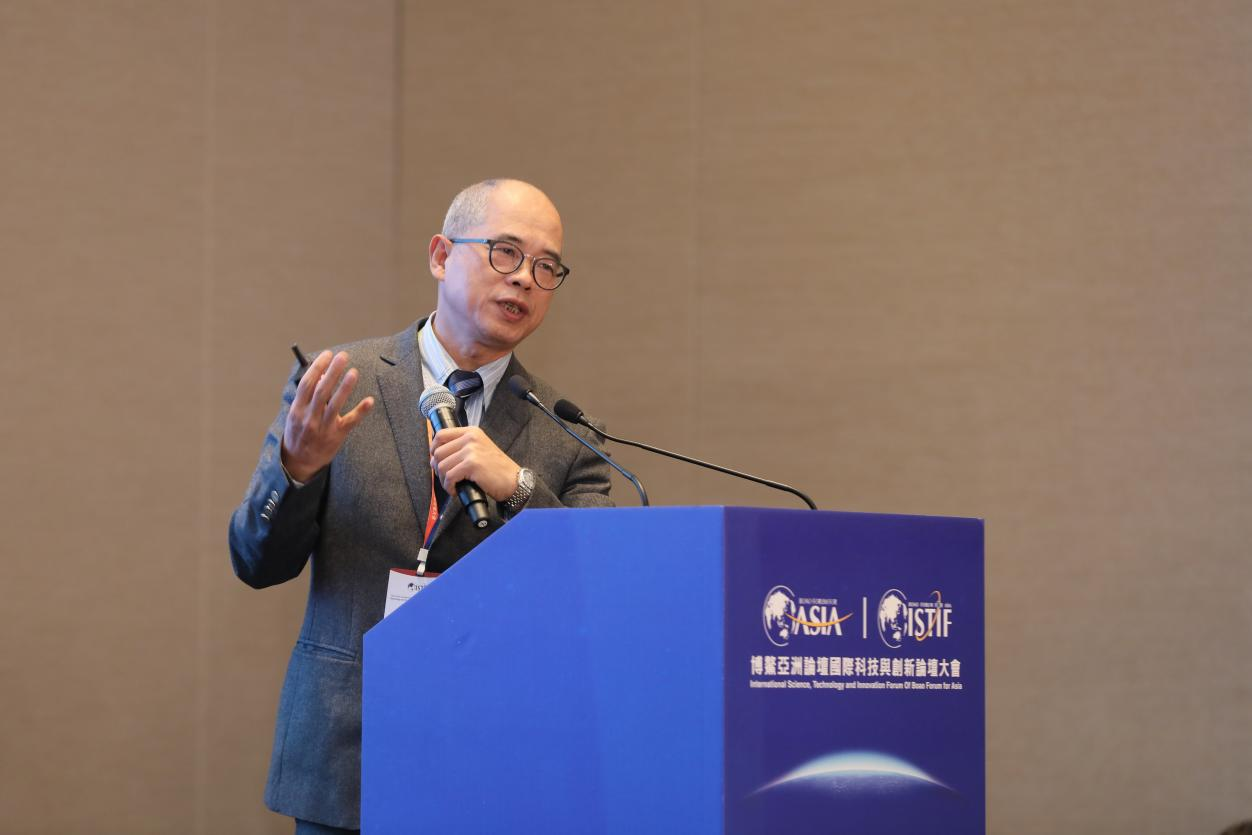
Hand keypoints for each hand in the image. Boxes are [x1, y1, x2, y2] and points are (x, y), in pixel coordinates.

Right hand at [281, 350, 374, 481]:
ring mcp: (323, 427)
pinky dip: (360, 411)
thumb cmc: (299, 432)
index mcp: (297, 410)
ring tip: (354, 372)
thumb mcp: (297, 414)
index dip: (317, 368)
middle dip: (332, 372)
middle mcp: (309, 417)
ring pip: (335, 404)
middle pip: (321, 391)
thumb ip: (308, 396)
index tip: (327, 354)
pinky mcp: (337, 436)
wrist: (299, 462)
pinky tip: (370, 400)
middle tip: (343, 356)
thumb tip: (321, 375)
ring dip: (345, 387)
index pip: (307, 384)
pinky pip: (350, 422)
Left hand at [429, 426, 518, 501]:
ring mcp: (471, 450)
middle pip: (439, 452)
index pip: (441, 435)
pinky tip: (456, 489)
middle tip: (446, 478)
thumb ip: (460, 448)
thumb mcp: (479, 449)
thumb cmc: (496, 469)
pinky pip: (449, 476)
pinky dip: (449, 486)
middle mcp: (471, 438)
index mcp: (471, 432)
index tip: (435, 460)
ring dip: (444, 480)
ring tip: (453, 485)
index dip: (434, 449)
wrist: (513, 481)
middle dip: (438, 469)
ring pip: (442, 466)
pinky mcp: (472, 464)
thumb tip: (435, 456)